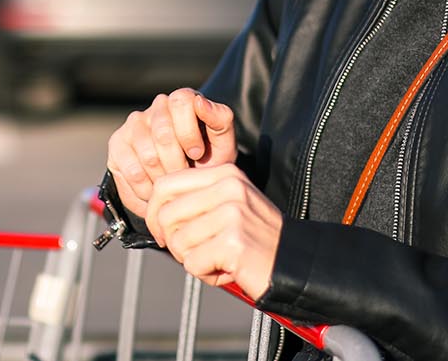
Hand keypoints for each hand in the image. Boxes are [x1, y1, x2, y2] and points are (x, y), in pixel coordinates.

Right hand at [106, 89, 235, 217]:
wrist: (188, 180)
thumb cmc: (209, 158)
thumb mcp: (223, 142)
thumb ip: (220, 119)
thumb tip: (199, 102)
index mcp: (182, 99)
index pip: (180, 102)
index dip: (189, 133)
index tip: (198, 154)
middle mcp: (156, 106)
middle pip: (163, 134)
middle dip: (178, 163)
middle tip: (184, 175)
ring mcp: (134, 124)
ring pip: (147, 156)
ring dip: (164, 179)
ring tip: (172, 184)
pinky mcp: (118, 144)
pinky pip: (131, 171)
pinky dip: (147, 189)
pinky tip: (155, 191)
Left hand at [145, 164, 280, 299]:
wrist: (294, 262)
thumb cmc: (254, 239)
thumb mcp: (227, 206)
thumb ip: (194, 201)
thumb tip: (153, 213)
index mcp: (224, 173)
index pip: (164, 185)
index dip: (154, 213)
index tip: (165, 232)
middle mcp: (228, 187)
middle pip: (166, 214)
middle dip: (172, 241)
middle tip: (193, 252)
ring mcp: (232, 213)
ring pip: (178, 241)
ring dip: (192, 260)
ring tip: (218, 259)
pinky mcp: (233, 242)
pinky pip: (193, 263)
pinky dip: (205, 273)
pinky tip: (227, 269)